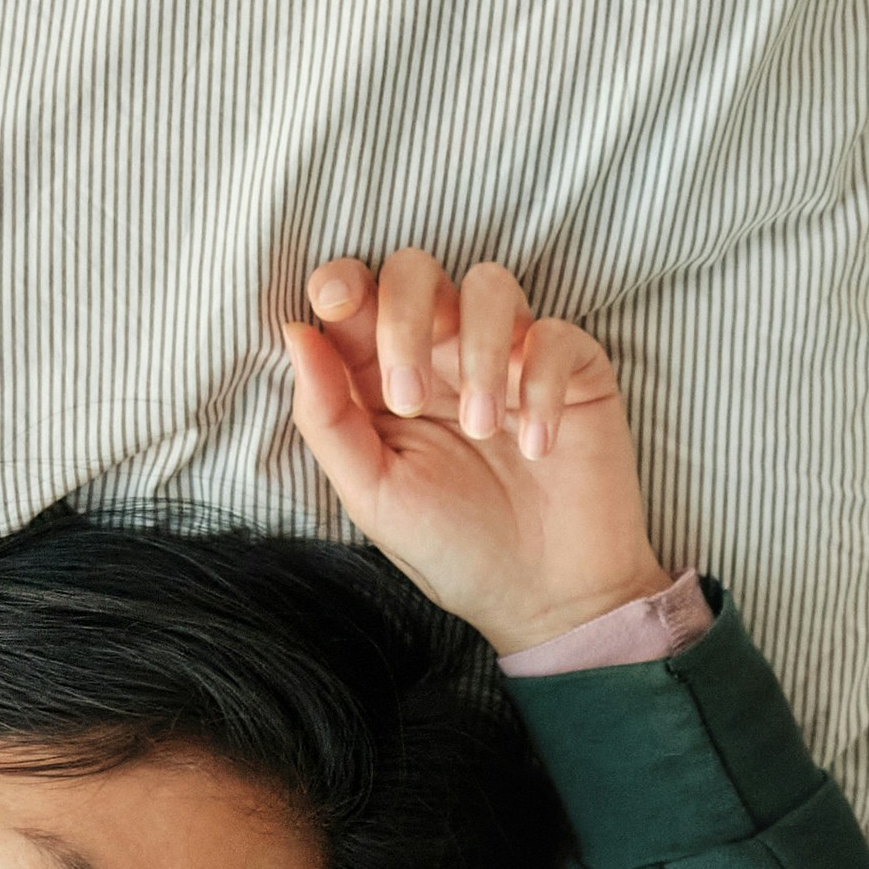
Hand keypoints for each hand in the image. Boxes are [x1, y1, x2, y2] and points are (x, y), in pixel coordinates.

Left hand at [277, 250, 677, 659]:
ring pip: (489, 285)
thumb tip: (295, 332)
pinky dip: (542, 383)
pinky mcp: (573, 370)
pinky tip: (538, 446)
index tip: (335, 307)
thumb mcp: (373, 494)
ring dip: (478, 350)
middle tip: (411, 400)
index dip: (340, 282)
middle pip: (415, 269)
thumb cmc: (453, 547)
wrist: (547, 598)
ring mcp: (509, 355)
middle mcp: (444, 353)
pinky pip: (557, 334)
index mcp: (381, 375)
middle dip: (404, 319)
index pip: (354, 294)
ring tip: (481, 431)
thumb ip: (327, 417)